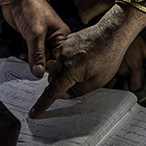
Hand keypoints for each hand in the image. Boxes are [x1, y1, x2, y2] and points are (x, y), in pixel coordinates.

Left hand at [0, 0, 69, 77]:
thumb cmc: (30, 8)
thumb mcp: (35, 34)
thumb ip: (36, 55)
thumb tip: (38, 73)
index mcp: (62, 35)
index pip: (61, 57)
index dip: (53, 68)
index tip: (44, 78)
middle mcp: (55, 37)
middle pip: (51, 58)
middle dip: (42, 66)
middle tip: (33, 74)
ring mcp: (44, 37)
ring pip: (41, 56)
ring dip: (33, 62)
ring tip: (26, 69)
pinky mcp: (33, 37)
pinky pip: (32, 52)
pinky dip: (27, 57)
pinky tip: (22, 59)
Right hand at [29, 4, 145, 117]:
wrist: (112, 32)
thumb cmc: (109, 56)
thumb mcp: (97, 81)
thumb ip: (79, 91)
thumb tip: (65, 95)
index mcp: (70, 71)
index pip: (52, 92)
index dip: (42, 104)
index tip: (34, 112)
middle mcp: (63, 59)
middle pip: (53, 80)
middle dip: (60, 87)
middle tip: (76, 87)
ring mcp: (63, 49)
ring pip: (56, 68)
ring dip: (64, 74)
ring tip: (85, 69)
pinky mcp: (66, 42)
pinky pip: (62, 57)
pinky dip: (68, 63)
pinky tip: (84, 59)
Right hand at [116, 34, 145, 91]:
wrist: (120, 31)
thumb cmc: (133, 40)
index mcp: (134, 67)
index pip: (135, 86)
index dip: (139, 83)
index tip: (141, 76)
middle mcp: (124, 69)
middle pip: (130, 78)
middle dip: (133, 72)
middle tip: (136, 60)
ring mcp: (115, 67)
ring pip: (123, 73)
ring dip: (127, 67)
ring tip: (130, 56)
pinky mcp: (110, 64)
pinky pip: (116, 69)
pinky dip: (120, 65)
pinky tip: (123, 56)